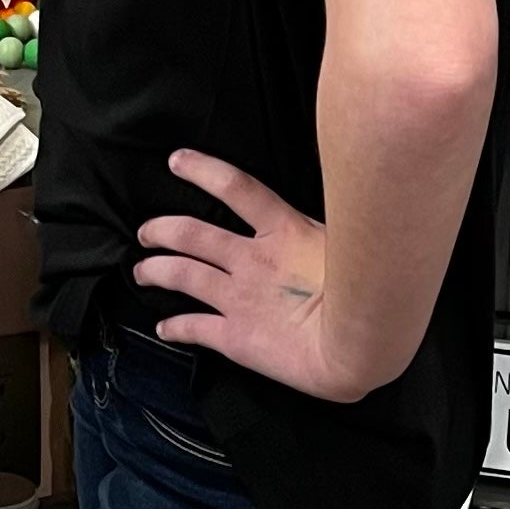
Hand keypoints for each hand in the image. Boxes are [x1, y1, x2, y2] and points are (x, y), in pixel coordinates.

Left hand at [133, 152, 365, 400]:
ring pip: (184, 275)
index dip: (202, 170)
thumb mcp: (349, 243)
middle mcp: (252, 260)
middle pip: (193, 234)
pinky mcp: (234, 336)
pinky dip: (174, 327)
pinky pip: (194, 327)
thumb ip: (324, 228)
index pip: (235, 188)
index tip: (176, 161)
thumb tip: (333, 209)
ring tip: (142, 271)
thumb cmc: (367, 294)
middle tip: (146, 231)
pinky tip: (164, 328)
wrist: (356, 347)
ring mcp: (239, 298)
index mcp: (283, 231)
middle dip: (162, 229)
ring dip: (156, 271)